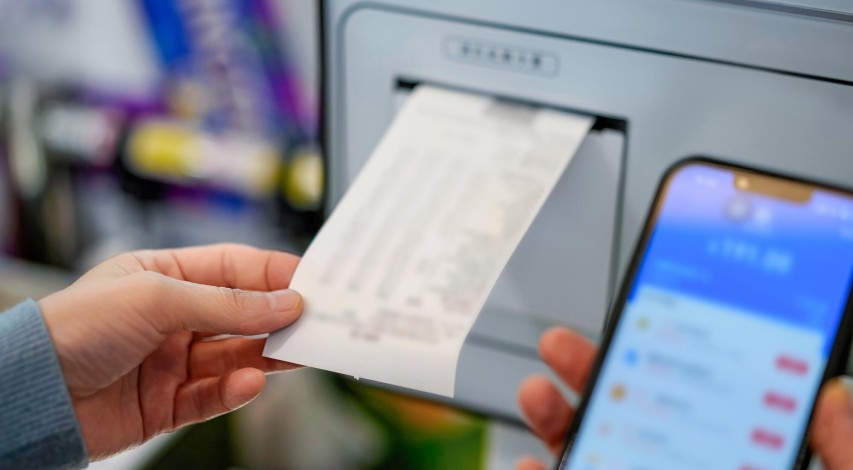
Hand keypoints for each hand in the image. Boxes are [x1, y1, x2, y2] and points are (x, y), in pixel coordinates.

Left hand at [39, 244, 302, 459]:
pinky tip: (250, 382)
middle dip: (280, 317)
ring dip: (268, 355)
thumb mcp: (156, 299)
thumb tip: (284, 302)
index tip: (314, 282)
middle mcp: (173, 318)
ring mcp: (171, 362)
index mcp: (166, 277)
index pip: (235, 269)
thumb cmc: (73, 328)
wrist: (29, 395)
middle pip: (243, 315)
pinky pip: (214, 395)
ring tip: (300, 353)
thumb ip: (226, 304)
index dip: (275, 274)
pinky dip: (236, 390)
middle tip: (319, 321)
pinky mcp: (168, 403)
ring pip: (236, 356)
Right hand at [516, 326, 852, 469]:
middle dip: (594, 380)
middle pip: (639, 427)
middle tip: (563, 346)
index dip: (675, 362)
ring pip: (596, 465)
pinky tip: (528, 468)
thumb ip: (847, 455)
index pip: (710, 410)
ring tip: (538, 393)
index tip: (645, 325)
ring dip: (558, 426)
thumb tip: (835, 396)